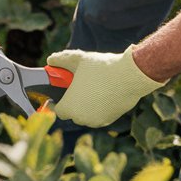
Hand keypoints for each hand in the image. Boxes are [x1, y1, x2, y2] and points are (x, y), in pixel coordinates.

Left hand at [48, 46, 164, 127]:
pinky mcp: (110, 120)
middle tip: (79, 89)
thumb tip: (50, 60)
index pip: (58, 111)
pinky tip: (104, 94)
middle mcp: (81, 118)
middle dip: (74, 103)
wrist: (130, 76)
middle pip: (72, 114)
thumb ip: (61, 60)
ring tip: (92, 90)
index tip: (60, 96)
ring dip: (86, 107)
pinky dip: (99, 109)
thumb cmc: (102, 67)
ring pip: (86, 116)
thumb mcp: (78, 59)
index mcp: (69, 106)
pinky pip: (100, 116)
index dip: (58, 103)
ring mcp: (96, 121)